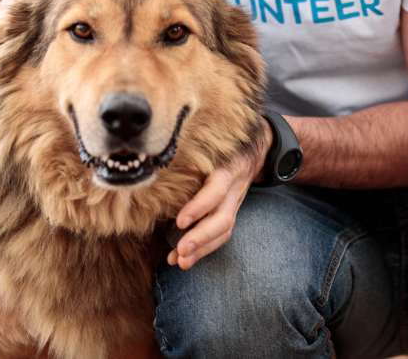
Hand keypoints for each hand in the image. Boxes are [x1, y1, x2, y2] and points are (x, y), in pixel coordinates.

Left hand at [168, 118, 271, 269]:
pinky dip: (204, 250)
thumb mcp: (210, 147)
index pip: (215, 190)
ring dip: (202, 249)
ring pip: (224, 230)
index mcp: (225, 170)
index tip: (180, 222)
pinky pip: (222, 236)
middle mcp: (232, 190)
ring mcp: (234, 204)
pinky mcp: (231, 213)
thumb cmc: (220, 148)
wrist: (252, 151)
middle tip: (180, 251)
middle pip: (223, 218)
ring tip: (180, 261)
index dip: (199, 207)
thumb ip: (189, 154)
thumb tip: (154, 163)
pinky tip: (185, 259)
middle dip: (201, 237)